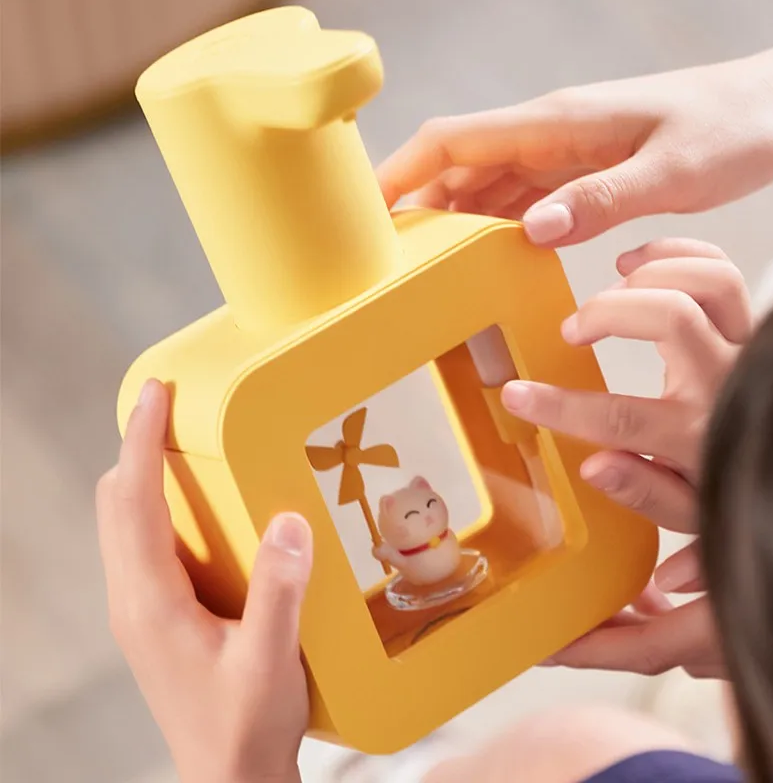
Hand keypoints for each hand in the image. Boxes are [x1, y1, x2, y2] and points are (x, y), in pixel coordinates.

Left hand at [96, 380, 311, 782]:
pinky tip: (197, 507)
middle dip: (136, 448)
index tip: (156, 395)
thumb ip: (280, 591)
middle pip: (115, 504)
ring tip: (182, 444)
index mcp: (151, 602)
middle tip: (171, 408)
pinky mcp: (155, 616)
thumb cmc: (246, 726)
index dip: (142, 442)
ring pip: (124, 523)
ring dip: (143, 476)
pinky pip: (143, 544)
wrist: (228, 780)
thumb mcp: (271, 660)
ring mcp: (140, 609)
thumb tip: (289, 520)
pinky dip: (157, 507)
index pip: (134, 503)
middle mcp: (133, 599)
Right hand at [377, 42, 772, 246]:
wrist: (772, 112)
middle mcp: (545, 137)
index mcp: (554, 124)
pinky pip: (516, 203)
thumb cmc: (730, 129)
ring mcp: (558, 157)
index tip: (367, 207)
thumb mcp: (672, 171)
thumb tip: (533, 229)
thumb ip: (601, 199)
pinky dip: (491, 229)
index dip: (402, 170)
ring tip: (424, 267)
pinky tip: (483, 259)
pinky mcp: (575, 177)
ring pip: (481, 188)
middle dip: (417, 207)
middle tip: (389, 258)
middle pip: (455, 168)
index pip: (454, 140)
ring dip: (450, 224)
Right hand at [501, 238, 751, 677]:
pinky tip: (638, 262)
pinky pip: (722, 269)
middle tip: (573, 330)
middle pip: (669, 315)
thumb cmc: (732, 481)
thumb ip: (645, 493)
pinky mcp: (749, 323)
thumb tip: (594, 467)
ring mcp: (742, 345)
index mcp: (698, 436)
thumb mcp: (691, 509)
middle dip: (606, 312)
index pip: (620, 419)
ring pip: (706, 280)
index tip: (518, 394)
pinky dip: (677, 253)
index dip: (560, 406)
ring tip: (608, 287)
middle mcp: (723, 382)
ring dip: (646, 274)